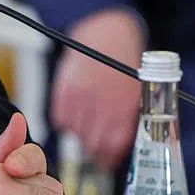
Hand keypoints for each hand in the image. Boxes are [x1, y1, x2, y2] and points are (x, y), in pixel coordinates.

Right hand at [50, 9, 143, 169]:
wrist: (106, 33)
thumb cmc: (124, 64)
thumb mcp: (135, 92)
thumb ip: (126, 118)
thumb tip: (116, 147)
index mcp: (124, 106)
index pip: (113, 145)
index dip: (108, 158)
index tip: (106, 162)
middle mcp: (102, 104)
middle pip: (92, 143)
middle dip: (94, 149)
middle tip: (94, 148)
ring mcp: (81, 97)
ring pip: (75, 133)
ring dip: (79, 134)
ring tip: (85, 125)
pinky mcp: (64, 90)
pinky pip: (60, 119)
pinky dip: (65, 121)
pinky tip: (74, 113)